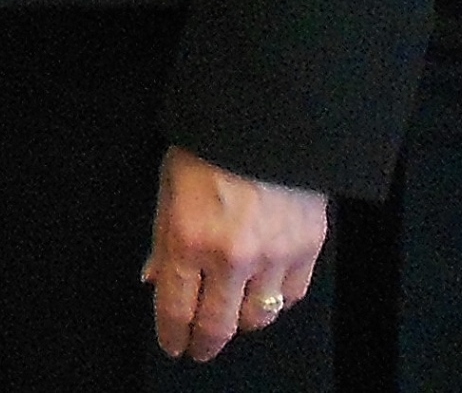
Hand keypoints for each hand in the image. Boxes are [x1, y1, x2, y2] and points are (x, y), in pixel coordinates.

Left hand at [141, 145, 325, 361]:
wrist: (267, 112)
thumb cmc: (210, 142)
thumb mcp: (169, 184)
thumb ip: (162, 238)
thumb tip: (154, 279)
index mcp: (187, 238)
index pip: (175, 308)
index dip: (172, 335)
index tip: (173, 345)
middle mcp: (230, 256)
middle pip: (217, 325)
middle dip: (204, 344)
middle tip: (199, 348)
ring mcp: (273, 255)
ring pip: (257, 317)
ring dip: (240, 321)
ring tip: (232, 313)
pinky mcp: (307, 247)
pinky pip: (292, 295)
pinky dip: (277, 299)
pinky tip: (265, 288)